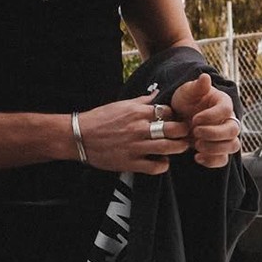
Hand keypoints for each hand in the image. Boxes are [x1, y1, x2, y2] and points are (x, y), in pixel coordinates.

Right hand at [76, 92, 191, 174]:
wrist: (78, 136)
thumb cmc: (99, 119)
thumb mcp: (120, 105)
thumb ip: (141, 101)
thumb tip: (156, 94)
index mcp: (136, 112)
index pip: (168, 111)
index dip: (174, 115)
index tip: (174, 120)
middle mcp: (138, 128)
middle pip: (174, 129)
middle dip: (183, 131)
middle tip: (183, 134)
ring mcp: (135, 146)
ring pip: (169, 148)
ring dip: (178, 148)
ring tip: (177, 147)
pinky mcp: (130, 162)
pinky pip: (155, 167)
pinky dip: (163, 165)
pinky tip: (161, 161)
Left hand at [170, 72, 240, 167]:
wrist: (178, 116)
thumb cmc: (186, 100)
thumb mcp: (186, 91)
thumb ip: (196, 87)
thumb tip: (205, 77)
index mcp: (223, 104)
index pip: (226, 110)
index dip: (212, 116)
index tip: (195, 118)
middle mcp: (228, 120)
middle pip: (233, 131)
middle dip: (214, 134)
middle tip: (195, 132)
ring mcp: (225, 137)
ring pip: (232, 146)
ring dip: (215, 148)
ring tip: (196, 145)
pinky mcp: (218, 150)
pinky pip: (223, 160)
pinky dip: (212, 161)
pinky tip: (197, 157)